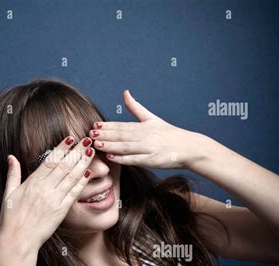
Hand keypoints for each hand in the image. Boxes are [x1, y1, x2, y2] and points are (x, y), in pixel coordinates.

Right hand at [0, 136, 94, 253]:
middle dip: (76, 151)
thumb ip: (12, 174)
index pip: (50, 160)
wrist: (18, 241)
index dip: (62, 148)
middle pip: (64, 165)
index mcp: (32, 183)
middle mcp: (44, 189)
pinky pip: (74, 193)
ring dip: (82, 163)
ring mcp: (54, 199)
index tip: (70, 138)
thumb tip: (11, 157)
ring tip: (91, 152)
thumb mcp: (8, 194)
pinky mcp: (61, 211)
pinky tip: (88, 172)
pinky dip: (82, 182)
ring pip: (71, 177)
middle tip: (87, 140)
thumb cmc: (11, 219)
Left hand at [89, 90, 204, 168]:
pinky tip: (111, 157)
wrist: (189, 148)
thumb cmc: (169, 134)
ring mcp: (148, 148)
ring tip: (96, 144)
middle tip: (90, 133)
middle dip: (105, 134)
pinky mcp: (152, 160)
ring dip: (110, 145)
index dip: (107, 126)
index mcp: (143, 126)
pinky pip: (135, 159)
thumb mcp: (151, 118)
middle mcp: (145, 136)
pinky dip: (123, 158)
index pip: (121, 125)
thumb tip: (125, 92)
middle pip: (121, 135)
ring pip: (125, 146)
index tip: (94, 125)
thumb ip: (136, 107)